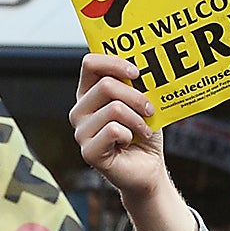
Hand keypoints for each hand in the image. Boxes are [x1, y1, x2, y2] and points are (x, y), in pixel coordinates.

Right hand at [72, 54, 168, 200]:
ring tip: (142, 129)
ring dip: (138, 119)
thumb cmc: (143, 133)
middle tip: (149, 109)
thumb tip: (143, 66)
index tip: (136, 71)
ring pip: (115, 109)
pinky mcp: (88, 151)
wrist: (148, 167)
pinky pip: (113, 130)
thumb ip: (137, 85)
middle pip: (106, 85)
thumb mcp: (143, 103)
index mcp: (89, 93)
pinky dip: (131, 134)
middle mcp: (80, 110)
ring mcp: (81, 131)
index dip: (114, 63)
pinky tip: (130, 142)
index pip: (90, 64)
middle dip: (136, 96)